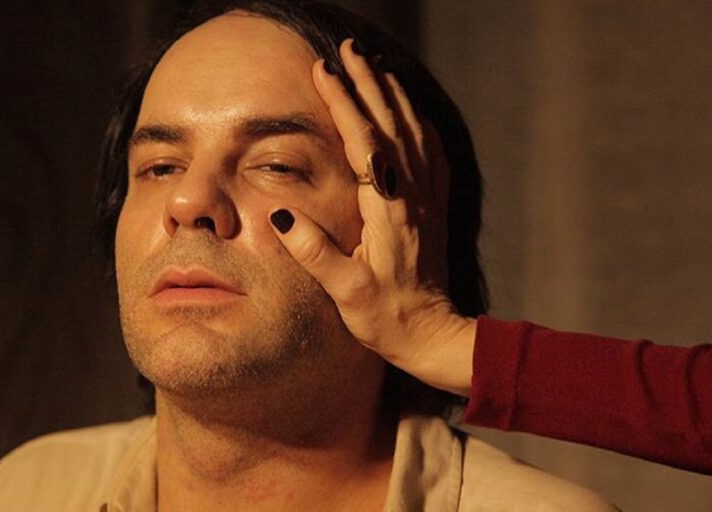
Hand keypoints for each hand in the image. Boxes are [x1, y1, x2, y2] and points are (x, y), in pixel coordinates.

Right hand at [269, 40, 475, 395]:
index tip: (325, 71)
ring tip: (376, 67)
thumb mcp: (346, 291)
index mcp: (389, 210)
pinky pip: (430, 154)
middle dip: (369, 83)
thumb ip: (314, 252)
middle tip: (349, 50)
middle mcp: (412, 196)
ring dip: (393, 96)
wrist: (434, 334)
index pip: (364, 141)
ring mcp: (427, 200)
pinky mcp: (434, 209)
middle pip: (391, 125)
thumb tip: (279, 213)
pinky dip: (419, 125)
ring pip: (414, 132)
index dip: (344, 103)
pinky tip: (412, 115)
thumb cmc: (387, 316)